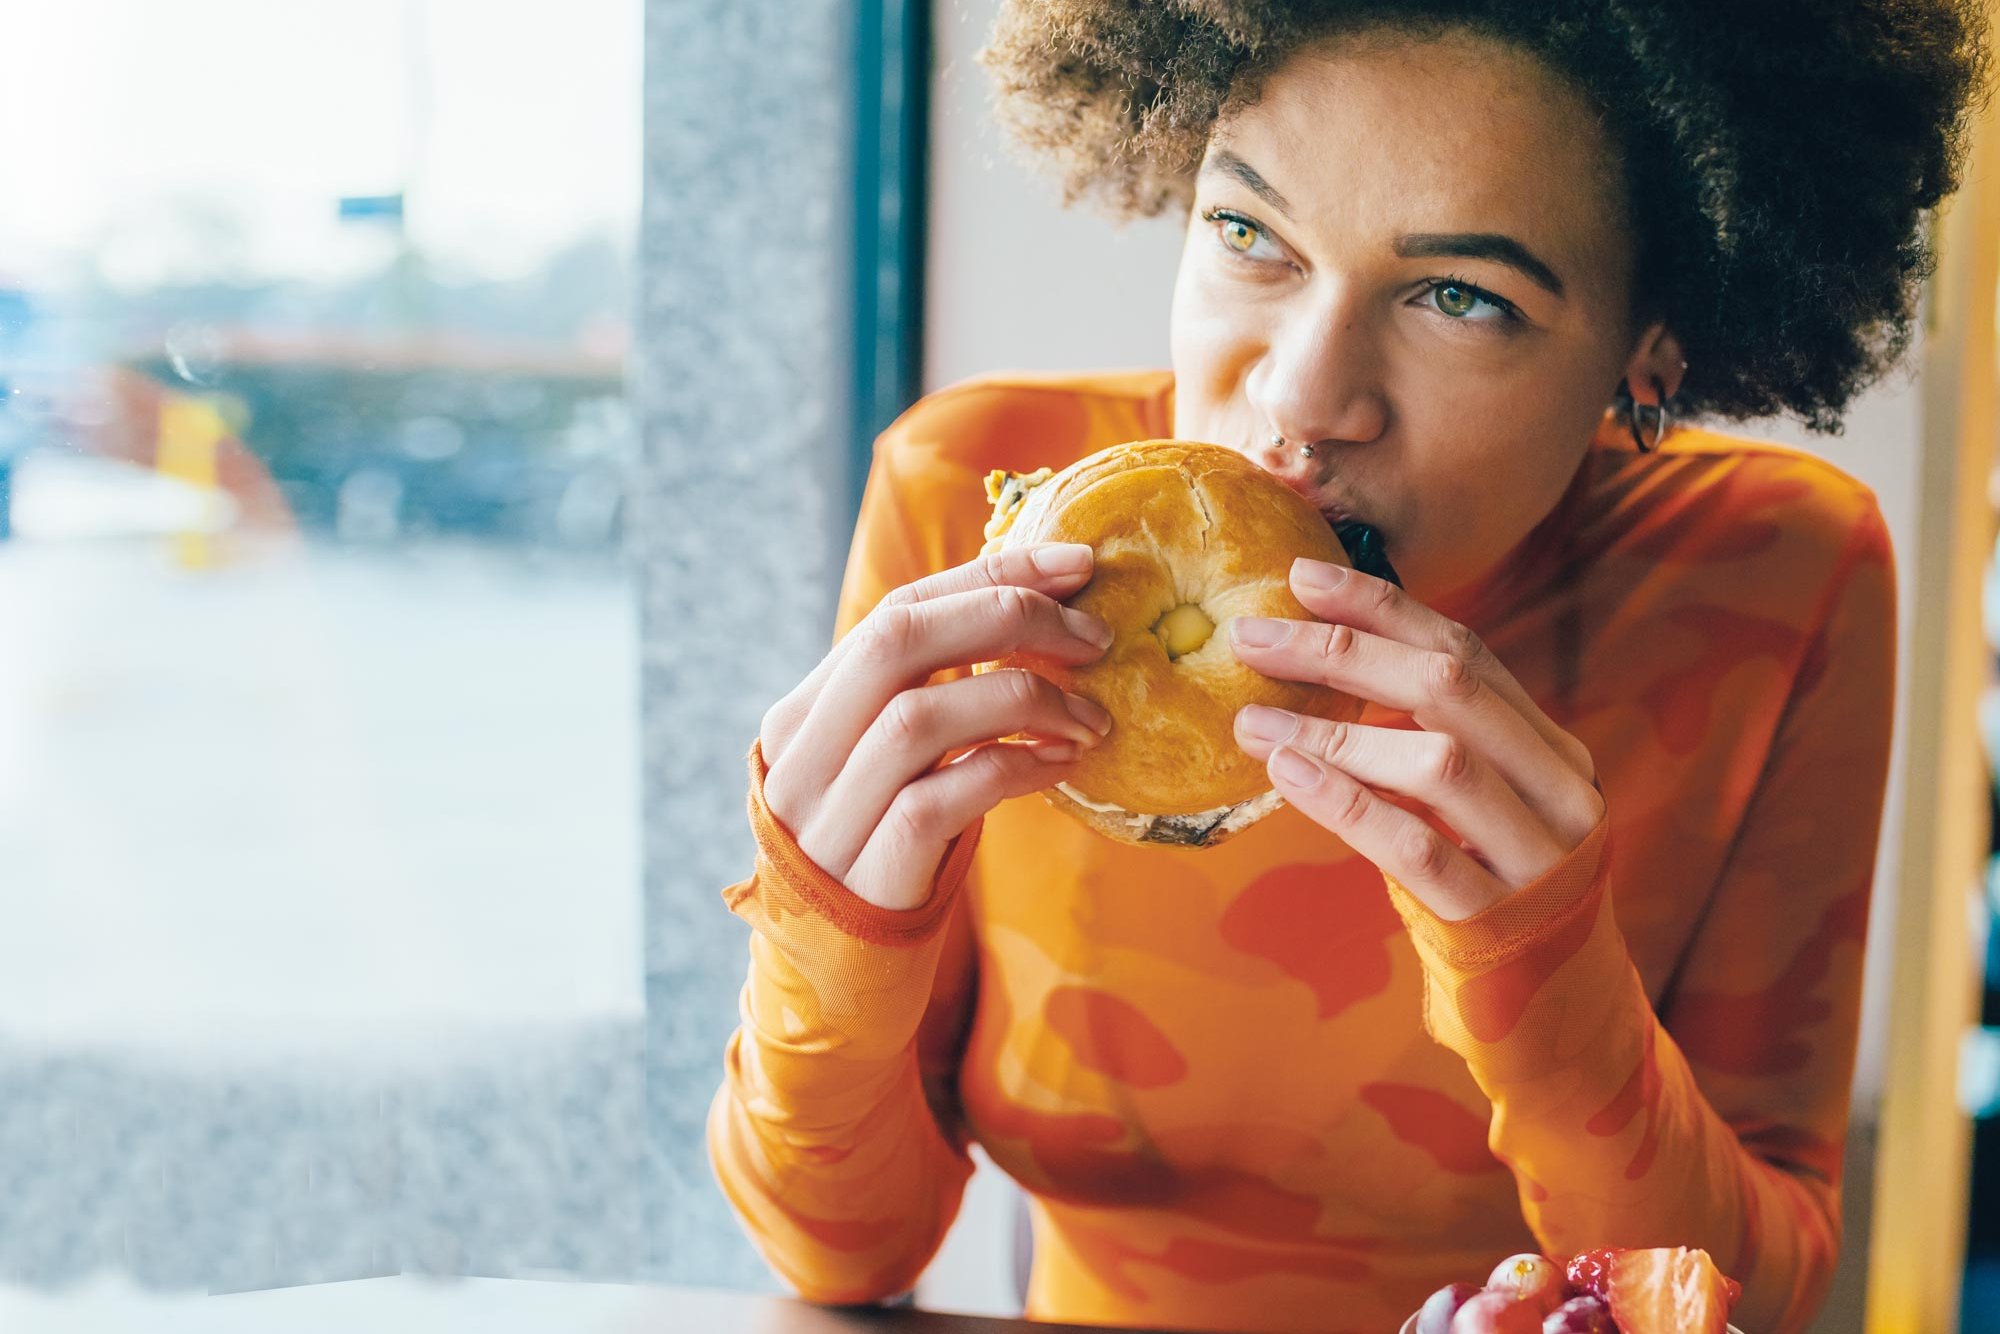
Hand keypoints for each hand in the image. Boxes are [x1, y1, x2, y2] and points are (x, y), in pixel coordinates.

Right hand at [759, 544, 1114, 912]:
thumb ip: (926, 698)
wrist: (837, 984)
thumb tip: (1034, 614)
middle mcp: (800, 756)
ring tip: (1093, 717)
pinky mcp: (870, 872)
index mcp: (800, 713)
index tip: (1075, 564)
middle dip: (1008, 617)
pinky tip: (1063, 765)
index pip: (895, 611)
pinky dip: (1016, 768)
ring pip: (922, 717)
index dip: (989, 574)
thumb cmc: (883, 855)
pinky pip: (948, 796)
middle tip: (1094, 635)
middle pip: (897, 641)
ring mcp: (829, 816)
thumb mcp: (887, 770)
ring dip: (1026, 700)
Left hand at [1227, 557, 1604, 920]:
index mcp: (1552, 752)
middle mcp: (1559, 792)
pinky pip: (1416, 848)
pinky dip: (1346, 802)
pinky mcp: (1500, 922)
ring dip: (1334, 729)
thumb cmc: (1492, 900)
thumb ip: (1427, 745)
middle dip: (1345, 651)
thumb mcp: (1474, 813)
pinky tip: (1286, 773)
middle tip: (1253, 636)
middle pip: (1451, 688)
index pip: (1468, 654)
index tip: (1302, 577)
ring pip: (1439, 762)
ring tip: (1250, 716)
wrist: (1559, 1026)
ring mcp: (1539, 858)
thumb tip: (1320, 665)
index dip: (1383, 610)